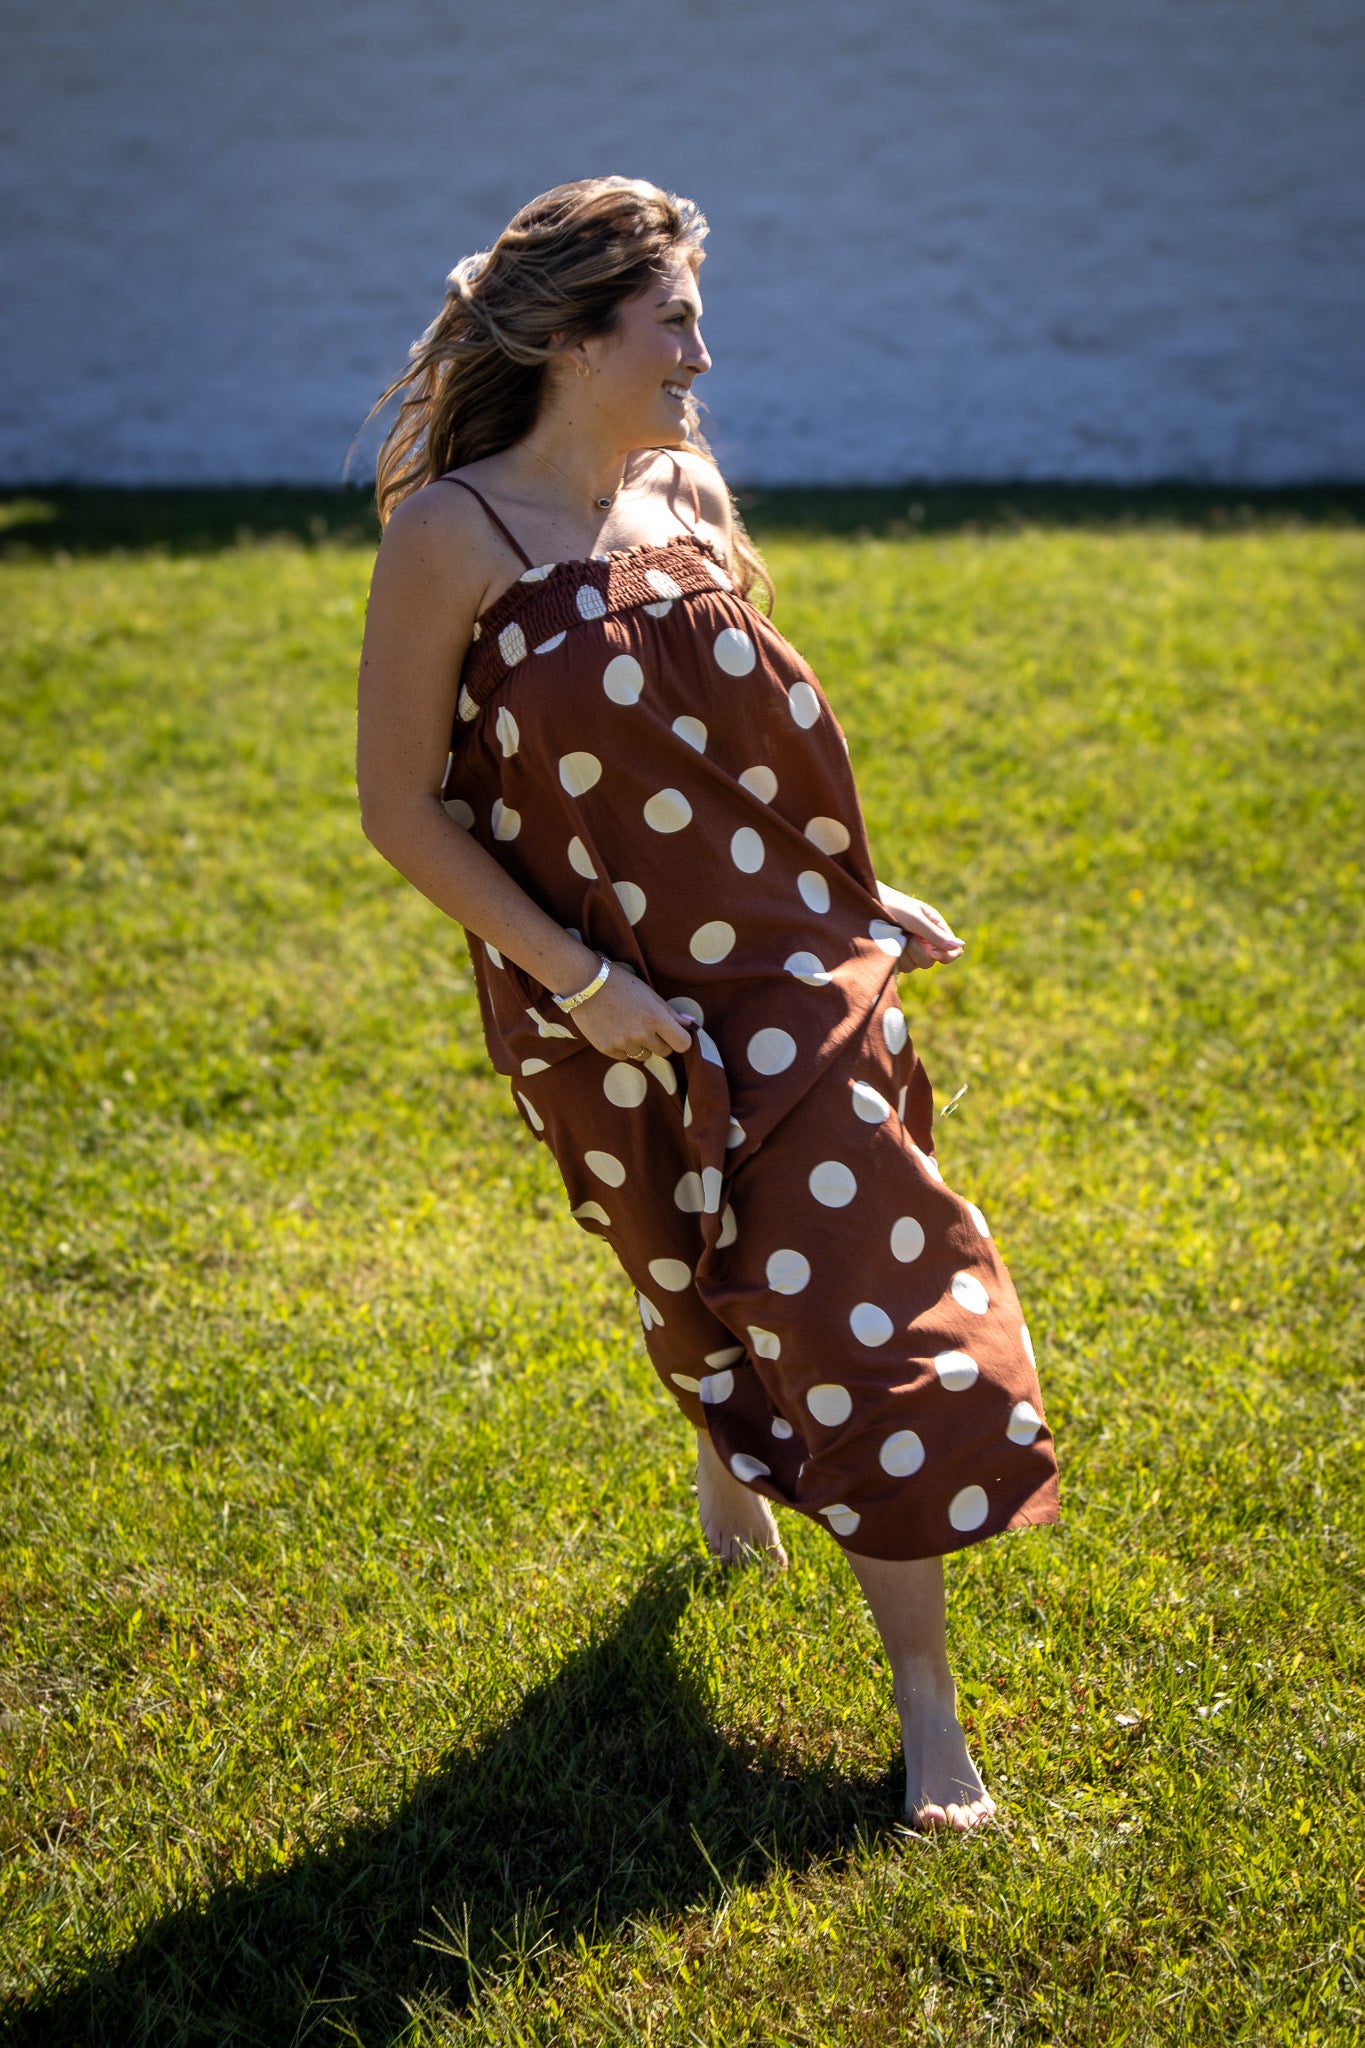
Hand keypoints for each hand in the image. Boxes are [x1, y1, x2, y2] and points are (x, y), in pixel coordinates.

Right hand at [566, 960, 694, 1062]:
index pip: (683, 1044)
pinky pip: (625, 1057)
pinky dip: (623, 1048)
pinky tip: (615, 1031)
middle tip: (648, 1028)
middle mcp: (642, 1034)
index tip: (675, 1035)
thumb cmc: (621, 984)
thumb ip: (671, 1012)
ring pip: (644, 1056)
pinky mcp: (607, 1049)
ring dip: (642, 1047)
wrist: (585, 983)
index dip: (681, 1040)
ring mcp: (624, 1043)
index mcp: (656, 1018)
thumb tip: (691, 1023)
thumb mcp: (649, 994)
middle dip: (660, 1042)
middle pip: (664, 1052)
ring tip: (629, 1028)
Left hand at [876, 882, 964, 970]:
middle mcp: (926, 939)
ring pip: (918, 965)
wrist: (865, 905)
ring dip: (906, 952)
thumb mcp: (915, 918)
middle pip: (934, 960)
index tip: (931, 952)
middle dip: (920, 952)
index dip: (945, 955)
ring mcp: (911, 948)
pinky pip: (903, 966)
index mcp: (935, 926)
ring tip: (896, 935)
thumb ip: (935, 934)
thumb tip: (959, 946)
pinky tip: (888, 943)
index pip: (952, 949)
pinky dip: (896, 956)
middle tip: (907, 937)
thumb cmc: (893, 905)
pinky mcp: (898, 955)